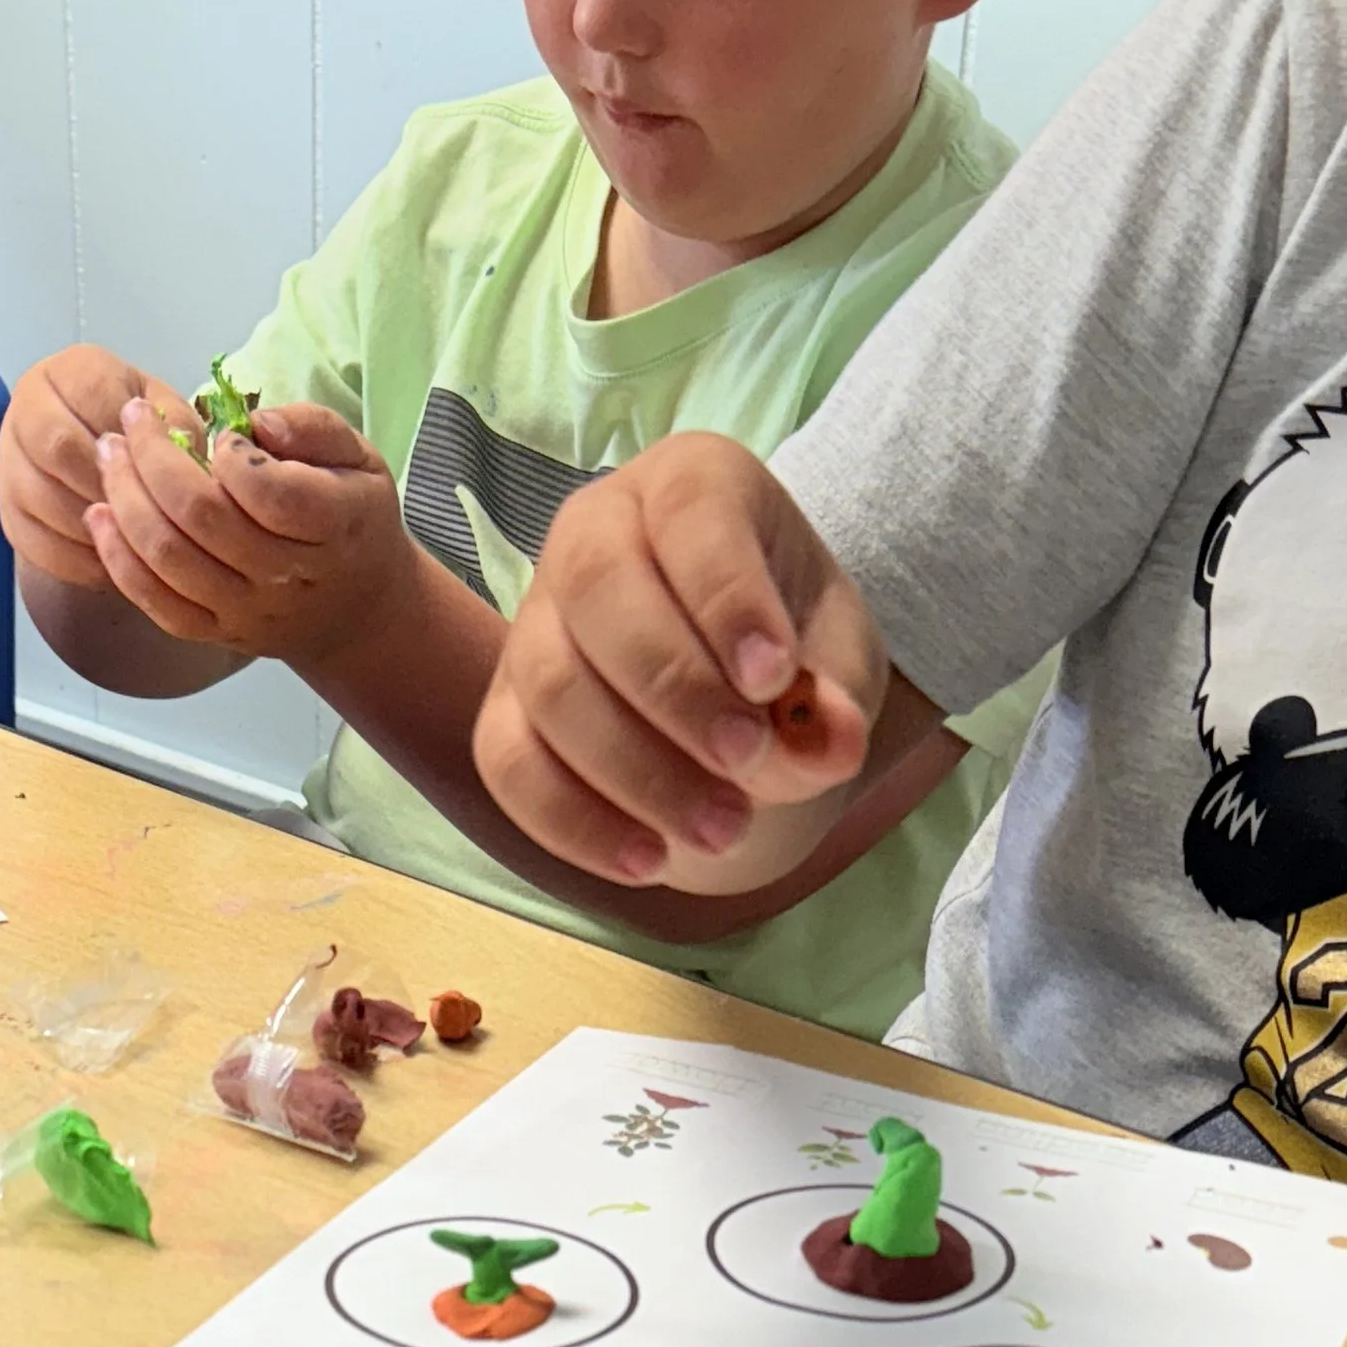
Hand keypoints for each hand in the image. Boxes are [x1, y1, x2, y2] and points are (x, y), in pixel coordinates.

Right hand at [0, 346, 189, 593]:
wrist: (100, 469)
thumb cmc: (141, 436)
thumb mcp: (166, 416)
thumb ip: (174, 423)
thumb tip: (181, 449)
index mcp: (72, 371)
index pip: (91, 395)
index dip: (129, 437)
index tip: (155, 465)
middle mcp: (29, 407)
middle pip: (58, 447)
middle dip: (109, 483)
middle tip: (144, 506)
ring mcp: (10, 463)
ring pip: (43, 497)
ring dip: (95, 524)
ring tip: (133, 536)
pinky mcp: (9, 515)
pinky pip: (39, 542)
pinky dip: (81, 558)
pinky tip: (114, 558)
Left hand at [85, 396, 412, 665]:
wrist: (354, 610)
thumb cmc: (350, 520)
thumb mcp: (359, 459)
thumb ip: (312, 427)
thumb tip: (256, 421)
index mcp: (334, 528)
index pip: (268, 492)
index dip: (228, 455)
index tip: (219, 434)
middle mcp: (289, 579)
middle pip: (203, 517)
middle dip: (154, 457)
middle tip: (133, 417)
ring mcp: (247, 612)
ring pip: (169, 557)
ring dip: (125, 498)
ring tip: (110, 454)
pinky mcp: (215, 632)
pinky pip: (155, 601)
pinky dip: (118, 556)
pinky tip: (101, 513)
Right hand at [471, 434, 885, 885]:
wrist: (741, 704)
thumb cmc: (789, 653)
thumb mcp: (840, 665)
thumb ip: (838, 700)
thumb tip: (829, 744)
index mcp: (688, 486)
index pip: (689, 513)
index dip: (726, 597)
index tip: (773, 680)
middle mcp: (593, 531)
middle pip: (596, 590)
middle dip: (673, 688)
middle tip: (747, 761)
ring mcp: (536, 622)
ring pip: (551, 686)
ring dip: (637, 772)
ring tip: (724, 831)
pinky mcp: (506, 709)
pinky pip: (510, 765)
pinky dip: (576, 823)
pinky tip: (649, 861)